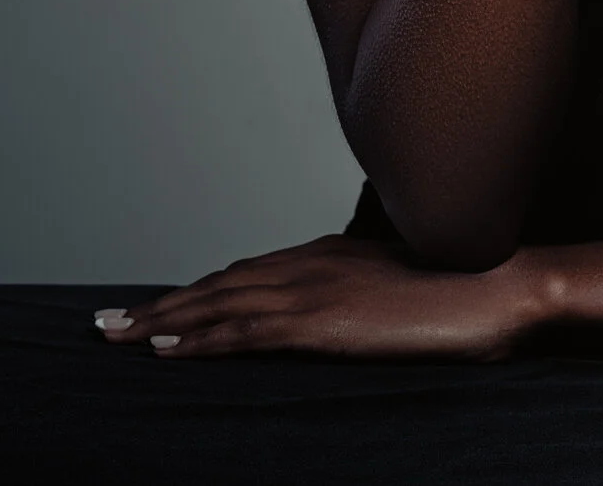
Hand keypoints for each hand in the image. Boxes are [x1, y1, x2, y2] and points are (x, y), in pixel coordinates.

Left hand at [91, 232, 544, 360]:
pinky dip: (200, 335)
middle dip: (161, 303)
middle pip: (220, 282)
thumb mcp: (399, 289)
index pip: (246, 272)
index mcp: (329, 255)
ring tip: (116, 336)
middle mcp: (312, 263)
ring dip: (163, 319)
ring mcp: (315, 289)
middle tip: (106, 322)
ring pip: (220, 302)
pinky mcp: (323, 320)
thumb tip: (341, 317)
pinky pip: (246, 329)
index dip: (198, 289)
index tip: (159, 306)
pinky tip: (166, 347)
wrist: (497, 289)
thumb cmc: (461, 292)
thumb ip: (361, 295)